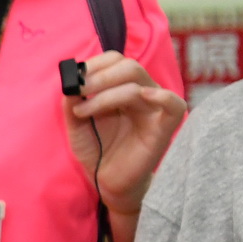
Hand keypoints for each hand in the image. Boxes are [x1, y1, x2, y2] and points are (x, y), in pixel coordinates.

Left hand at [64, 53, 186, 213]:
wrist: (107, 181)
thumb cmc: (96, 150)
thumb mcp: (76, 123)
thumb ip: (72, 101)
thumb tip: (69, 79)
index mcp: (122, 86)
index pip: (115, 60)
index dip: (93, 65)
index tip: (72, 79)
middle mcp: (142, 92)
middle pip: (128, 66)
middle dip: (98, 76)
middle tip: (77, 91)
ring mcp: (155, 107)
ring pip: (137, 83)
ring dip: (105, 94)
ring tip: (83, 111)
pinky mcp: (164, 126)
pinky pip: (173, 103)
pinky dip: (160, 96)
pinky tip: (142, 96)